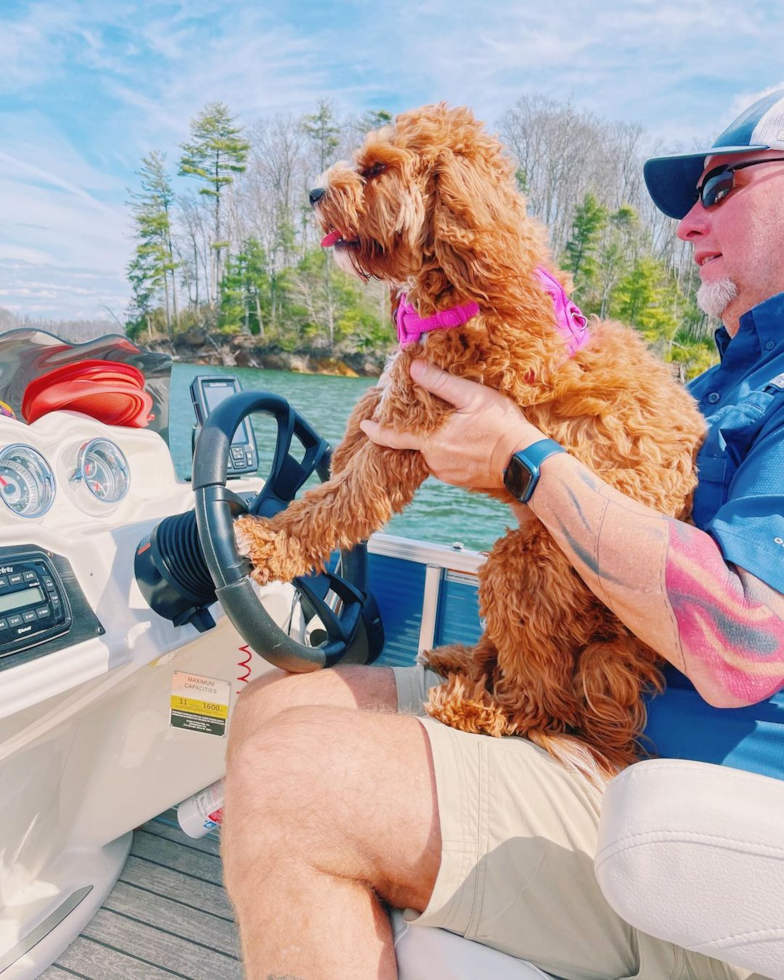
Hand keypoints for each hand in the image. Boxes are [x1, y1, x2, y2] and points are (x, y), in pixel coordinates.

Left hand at [360, 359, 544, 490]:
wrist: (525, 462)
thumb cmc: (501, 427)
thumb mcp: (472, 397)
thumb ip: (440, 383)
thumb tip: (413, 367)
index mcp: (431, 441)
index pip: (393, 437)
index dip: (377, 430)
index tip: (365, 425)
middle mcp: (434, 461)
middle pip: (415, 443)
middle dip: (416, 429)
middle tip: (425, 413)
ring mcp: (447, 473)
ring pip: (430, 453)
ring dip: (434, 440)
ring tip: (450, 424)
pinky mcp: (460, 480)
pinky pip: (444, 462)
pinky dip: (447, 450)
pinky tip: (462, 439)